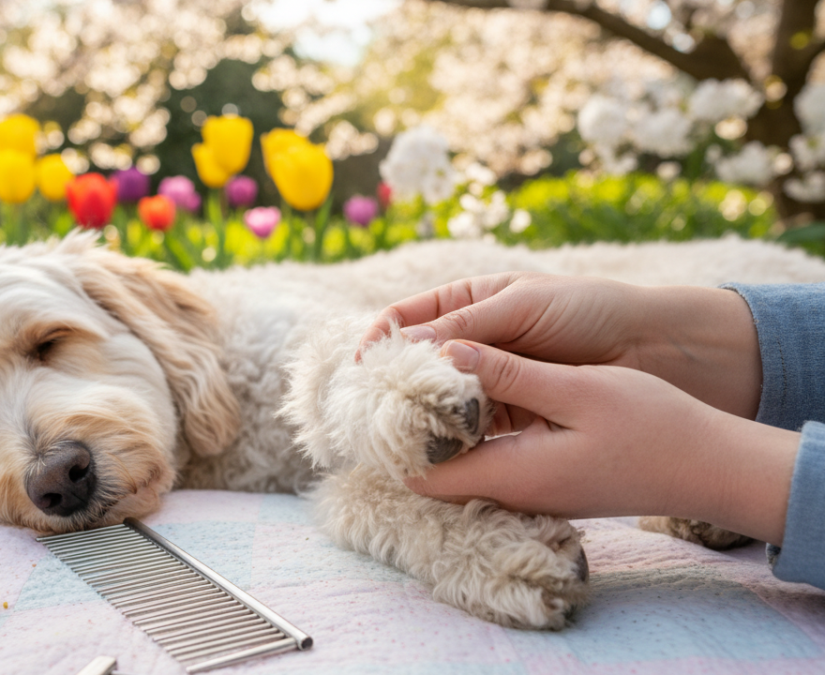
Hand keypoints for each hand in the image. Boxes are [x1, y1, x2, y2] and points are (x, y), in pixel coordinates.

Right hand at [358, 272, 762, 419]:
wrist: (657, 347)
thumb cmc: (588, 309)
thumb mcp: (522, 306)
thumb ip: (468, 327)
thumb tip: (406, 347)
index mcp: (469, 301)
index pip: (407, 319)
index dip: (380, 340)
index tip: (363, 368)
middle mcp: (474, 342)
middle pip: (419, 365)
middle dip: (396, 385)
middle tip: (374, 410)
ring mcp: (492, 379)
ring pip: (443, 399)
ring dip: (425, 415)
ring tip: (406, 434)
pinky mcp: (514, 414)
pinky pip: (475, 425)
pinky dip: (458, 436)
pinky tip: (446, 449)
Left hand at [404, 340, 798, 543]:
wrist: (709, 468)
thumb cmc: (651, 427)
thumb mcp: (576, 390)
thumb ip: (509, 374)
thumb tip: (447, 351)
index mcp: (512, 475)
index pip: (422, 474)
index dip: (395, 435)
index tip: (384, 388)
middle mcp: (513, 493)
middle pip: (435, 473)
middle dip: (412, 427)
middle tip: (399, 375)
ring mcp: (531, 491)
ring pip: (462, 464)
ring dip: (444, 425)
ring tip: (427, 374)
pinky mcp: (546, 480)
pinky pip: (491, 460)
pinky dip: (474, 431)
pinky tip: (475, 392)